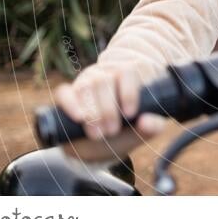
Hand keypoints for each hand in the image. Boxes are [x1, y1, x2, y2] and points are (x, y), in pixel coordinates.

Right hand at [53, 63, 167, 161]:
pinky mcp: (67, 94)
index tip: (130, 114)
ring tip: (98, 134)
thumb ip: (152, 126)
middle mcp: (106, 75)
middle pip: (105, 81)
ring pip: (87, 87)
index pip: (128, 71)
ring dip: (92, 112)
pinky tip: (79, 118)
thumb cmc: (125, 132)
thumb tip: (146, 121)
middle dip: (108, 110)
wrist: (99, 146)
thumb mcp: (142, 131)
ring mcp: (85, 82)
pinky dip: (71, 105)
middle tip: (112, 131)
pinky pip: (64, 93)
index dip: (129, 92)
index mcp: (128, 78)